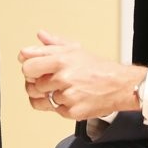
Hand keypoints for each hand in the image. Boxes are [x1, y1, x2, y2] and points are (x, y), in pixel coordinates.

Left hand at [18, 30, 146, 119]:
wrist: (120, 86)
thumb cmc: (99, 68)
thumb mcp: (76, 50)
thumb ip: (53, 44)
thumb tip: (40, 36)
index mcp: (62, 59)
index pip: (27, 66)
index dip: (29, 69)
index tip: (34, 70)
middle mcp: (63, 77)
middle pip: (32, 84)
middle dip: (37, 83)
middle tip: (49, 81)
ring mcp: (67, 96)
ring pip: (42, 99)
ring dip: (49, 95)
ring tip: (62, 89)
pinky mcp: (72, 111)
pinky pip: (54, 110)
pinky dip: (60, 106)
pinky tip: (70, 98)